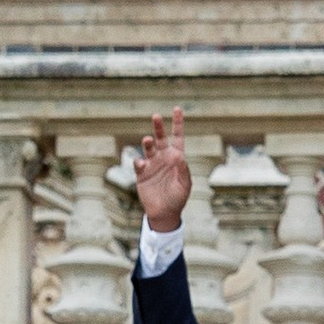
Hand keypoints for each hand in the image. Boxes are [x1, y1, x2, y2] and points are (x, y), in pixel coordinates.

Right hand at [133, 108, 191, 233]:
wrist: (164, 213)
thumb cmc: (178, 199)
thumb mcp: (184, 185)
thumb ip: (183, 171)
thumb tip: (179, 156)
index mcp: (176, 158)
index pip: (177, 137)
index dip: (177, 123)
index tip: (177, 109)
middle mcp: (163, 158)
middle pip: (160, 138)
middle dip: (158, 127)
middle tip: (156, 116)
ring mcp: (152, 165)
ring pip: (148, 148)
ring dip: (147, 143)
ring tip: (148, 140)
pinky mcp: (141, 174)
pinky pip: (138, 164)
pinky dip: (139, 162)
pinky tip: (142, 164)